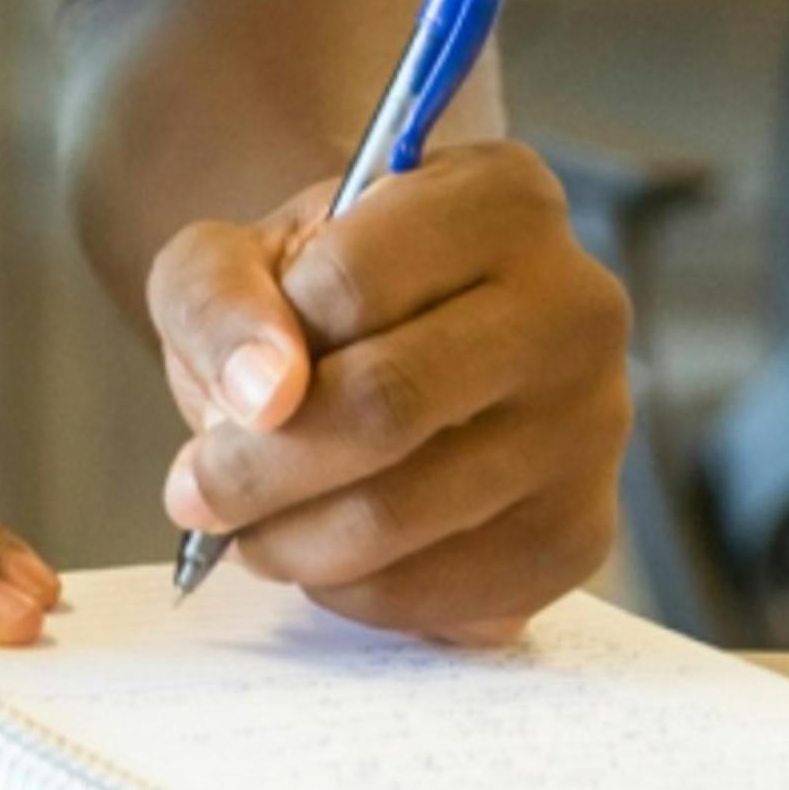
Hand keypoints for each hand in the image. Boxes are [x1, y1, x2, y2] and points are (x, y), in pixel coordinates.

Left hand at [151, 140, 630, 642]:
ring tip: (246, 525)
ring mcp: (594, 428)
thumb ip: (219, 298)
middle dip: (260, 468)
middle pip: (387, 405)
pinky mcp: (583, 535)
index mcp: (500, 197)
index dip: (263, 347)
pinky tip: (321, 553)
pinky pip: (453, 592)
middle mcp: (576, 305)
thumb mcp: (231, 256)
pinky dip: (358, 590)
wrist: (391, 346)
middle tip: (194, 492)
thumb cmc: (309, 292)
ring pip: (411, 510)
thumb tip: (264, 395)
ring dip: (295, 538)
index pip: (350, 282)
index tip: (223, 384)